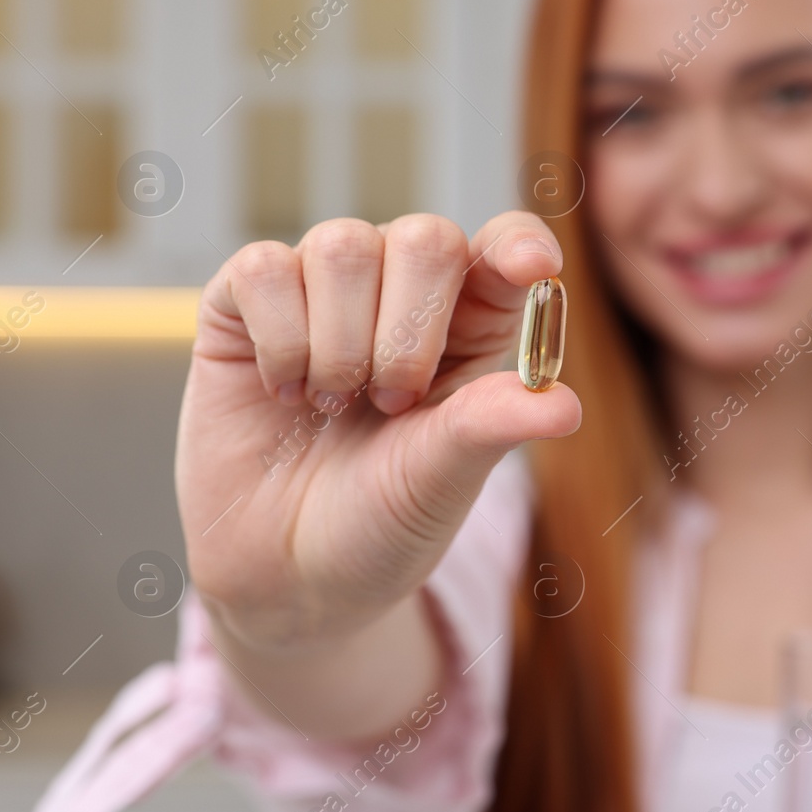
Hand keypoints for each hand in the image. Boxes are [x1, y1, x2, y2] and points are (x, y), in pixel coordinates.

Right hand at [179, 212, 577, 648]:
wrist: (284, 573)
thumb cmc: (381, 520)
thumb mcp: (443, 479)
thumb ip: (491, 427)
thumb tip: (564, 405)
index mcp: (473, 324)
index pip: (507, 247)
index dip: (519, 244)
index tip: (534, 268)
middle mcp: (403, 291)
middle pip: (425, 239)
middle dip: (410, 329)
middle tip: (392, 404)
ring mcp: (324, 288)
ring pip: (342, 246)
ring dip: (340, 343)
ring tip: (335, 407)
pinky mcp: (246, 300)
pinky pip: (265, 267)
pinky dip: (280, 338)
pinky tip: (285, 392)